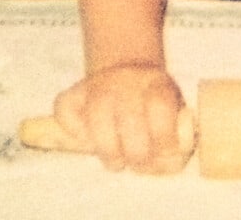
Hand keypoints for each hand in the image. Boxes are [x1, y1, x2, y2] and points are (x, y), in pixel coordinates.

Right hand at [53, 63, 188, 173]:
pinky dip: (73, 131)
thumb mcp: (174, 116)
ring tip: (116, 161)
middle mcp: (128, 78)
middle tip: (138, 162)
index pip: (161, 104)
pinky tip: (89, 139)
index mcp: (158, 83)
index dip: (163, 136)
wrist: (128, 75)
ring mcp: (98, 83)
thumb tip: (169, 163)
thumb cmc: (153, 108)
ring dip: (108, 149)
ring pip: (97, 115)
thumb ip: (176, 142)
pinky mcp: (72, 93)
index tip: (163, 153)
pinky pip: (65, 111)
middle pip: (129, 117)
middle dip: (136, 152)